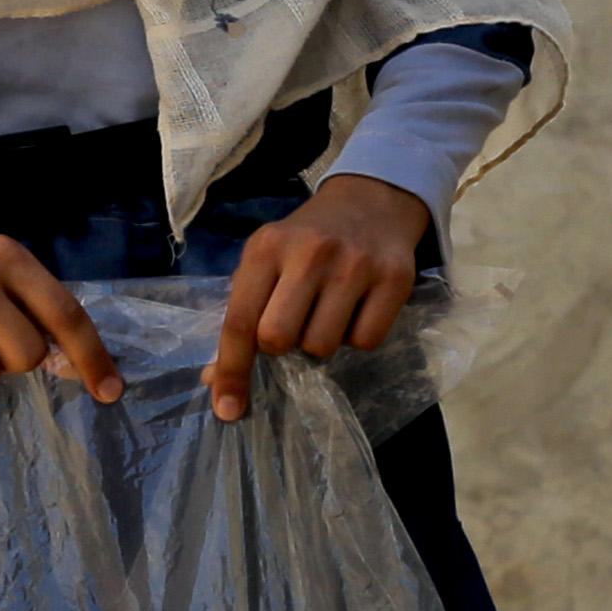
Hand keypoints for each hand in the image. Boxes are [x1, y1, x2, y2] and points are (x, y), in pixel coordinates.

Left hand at [202, 174, 429, 420]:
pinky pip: (366, 341)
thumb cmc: (306, 242)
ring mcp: (355, 264)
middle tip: (295, 323)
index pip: (240, 321)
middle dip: (283, 346)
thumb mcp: (266, 262)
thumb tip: (216, 382)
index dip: (231, 371)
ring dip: (321, 341)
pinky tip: (358, 308)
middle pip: (279, 339)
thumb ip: (242, 315)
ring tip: (329, 310)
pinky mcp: (395, 277)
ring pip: (323, 346)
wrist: (371, 200)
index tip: (228, 409)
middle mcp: (310, 252)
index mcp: (266, 247)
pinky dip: (358, 337)